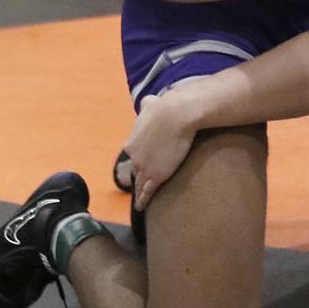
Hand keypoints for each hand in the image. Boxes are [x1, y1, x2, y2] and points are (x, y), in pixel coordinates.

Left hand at [124, 94, 196, 210]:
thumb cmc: (165, 108)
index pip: (134, 154)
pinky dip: (144, 200)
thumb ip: (148, 105)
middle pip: (135, 170)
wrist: (176, 115)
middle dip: (137, 176)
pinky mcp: (156, 175)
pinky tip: (142, 207)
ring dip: (139, 192)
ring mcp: (144, 167)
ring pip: (139, 183)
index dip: (139, 159)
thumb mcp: (152, 104)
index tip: (142, 163)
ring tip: (139, 201)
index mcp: (132, 142)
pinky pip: (147, 191)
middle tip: (140, 184)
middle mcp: (134, 156)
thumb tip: (147, 101)